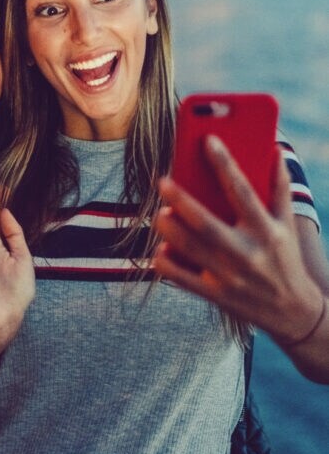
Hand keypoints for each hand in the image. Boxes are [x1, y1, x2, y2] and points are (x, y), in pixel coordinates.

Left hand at [153, 136, 323, 343]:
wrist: (294, 313)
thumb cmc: (286, 258)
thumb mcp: (288, 224)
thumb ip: (279, 187)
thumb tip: (275, 149)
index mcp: (267, 230)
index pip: (243, 191)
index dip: (225, 164)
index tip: (208, 140)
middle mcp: (248, 253)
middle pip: (208, 224)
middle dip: (183, 201)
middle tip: (162, 181)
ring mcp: (230, 276)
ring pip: (191, 249)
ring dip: (170, 229)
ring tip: (160, 212)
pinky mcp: (217, 295)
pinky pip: (184, 279)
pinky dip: (168, 263)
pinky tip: (160, 248)